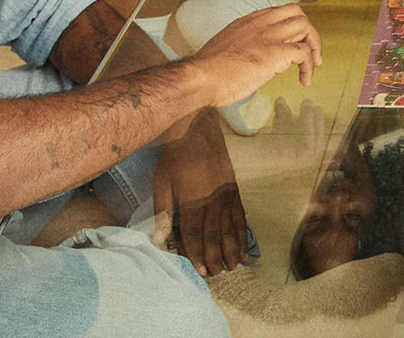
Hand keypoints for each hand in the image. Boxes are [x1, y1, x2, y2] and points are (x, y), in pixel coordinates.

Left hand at [152, 108, 245, 276]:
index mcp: (193, 200)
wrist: (198, 128)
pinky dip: (242, 231)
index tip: (201, 272)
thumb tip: (159, 240)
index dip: (197, 255)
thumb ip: (163, 211)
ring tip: (235, 266)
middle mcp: (213, 200)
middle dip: (216, 257)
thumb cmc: (176, 155)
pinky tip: (244, 244)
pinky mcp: (234, 188)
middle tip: (218, 274)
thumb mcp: (161, 181)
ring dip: (233, 249)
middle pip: (215, 235)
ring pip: (230, 227)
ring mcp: (226, 194)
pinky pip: (240, 214)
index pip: (195, 235)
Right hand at [191, 3, 322, 100]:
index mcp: (249, 21)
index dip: (290, 26)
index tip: (292, 42)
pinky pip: (304, 53)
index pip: (279, 11)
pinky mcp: (276, 53)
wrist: (200, 78)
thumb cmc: (208, 71)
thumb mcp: (227, 47)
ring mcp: (270, 36)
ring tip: (312, 65)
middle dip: (308, 31)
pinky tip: (304, 80)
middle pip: (297, 13)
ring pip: (305, 26)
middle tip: (309, 52)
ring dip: (314, 46)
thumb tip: (258, 59)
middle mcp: (262, 23)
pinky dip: (309, 66)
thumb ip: (245, 46)